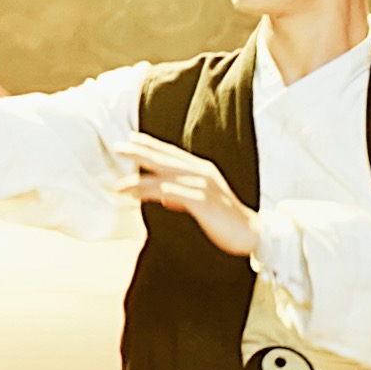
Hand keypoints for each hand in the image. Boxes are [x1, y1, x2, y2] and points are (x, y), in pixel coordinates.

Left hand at [114, 135, 262, 255]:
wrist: (252, 232)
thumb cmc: (226, 217)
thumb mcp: (204, 200)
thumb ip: (184, 195)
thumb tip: (165, 198)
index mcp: (202, 169)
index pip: (172, 153)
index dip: (151, 144)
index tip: (130, 137)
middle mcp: (202, 173)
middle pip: (165, 159)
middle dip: (140, 152)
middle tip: (118, 147)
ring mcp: (203, 187)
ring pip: (165, 177)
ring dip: (139, 181)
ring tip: (119, 185)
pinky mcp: (203, 202)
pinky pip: (173, 194)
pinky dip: (155, 194)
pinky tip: (139, 196)